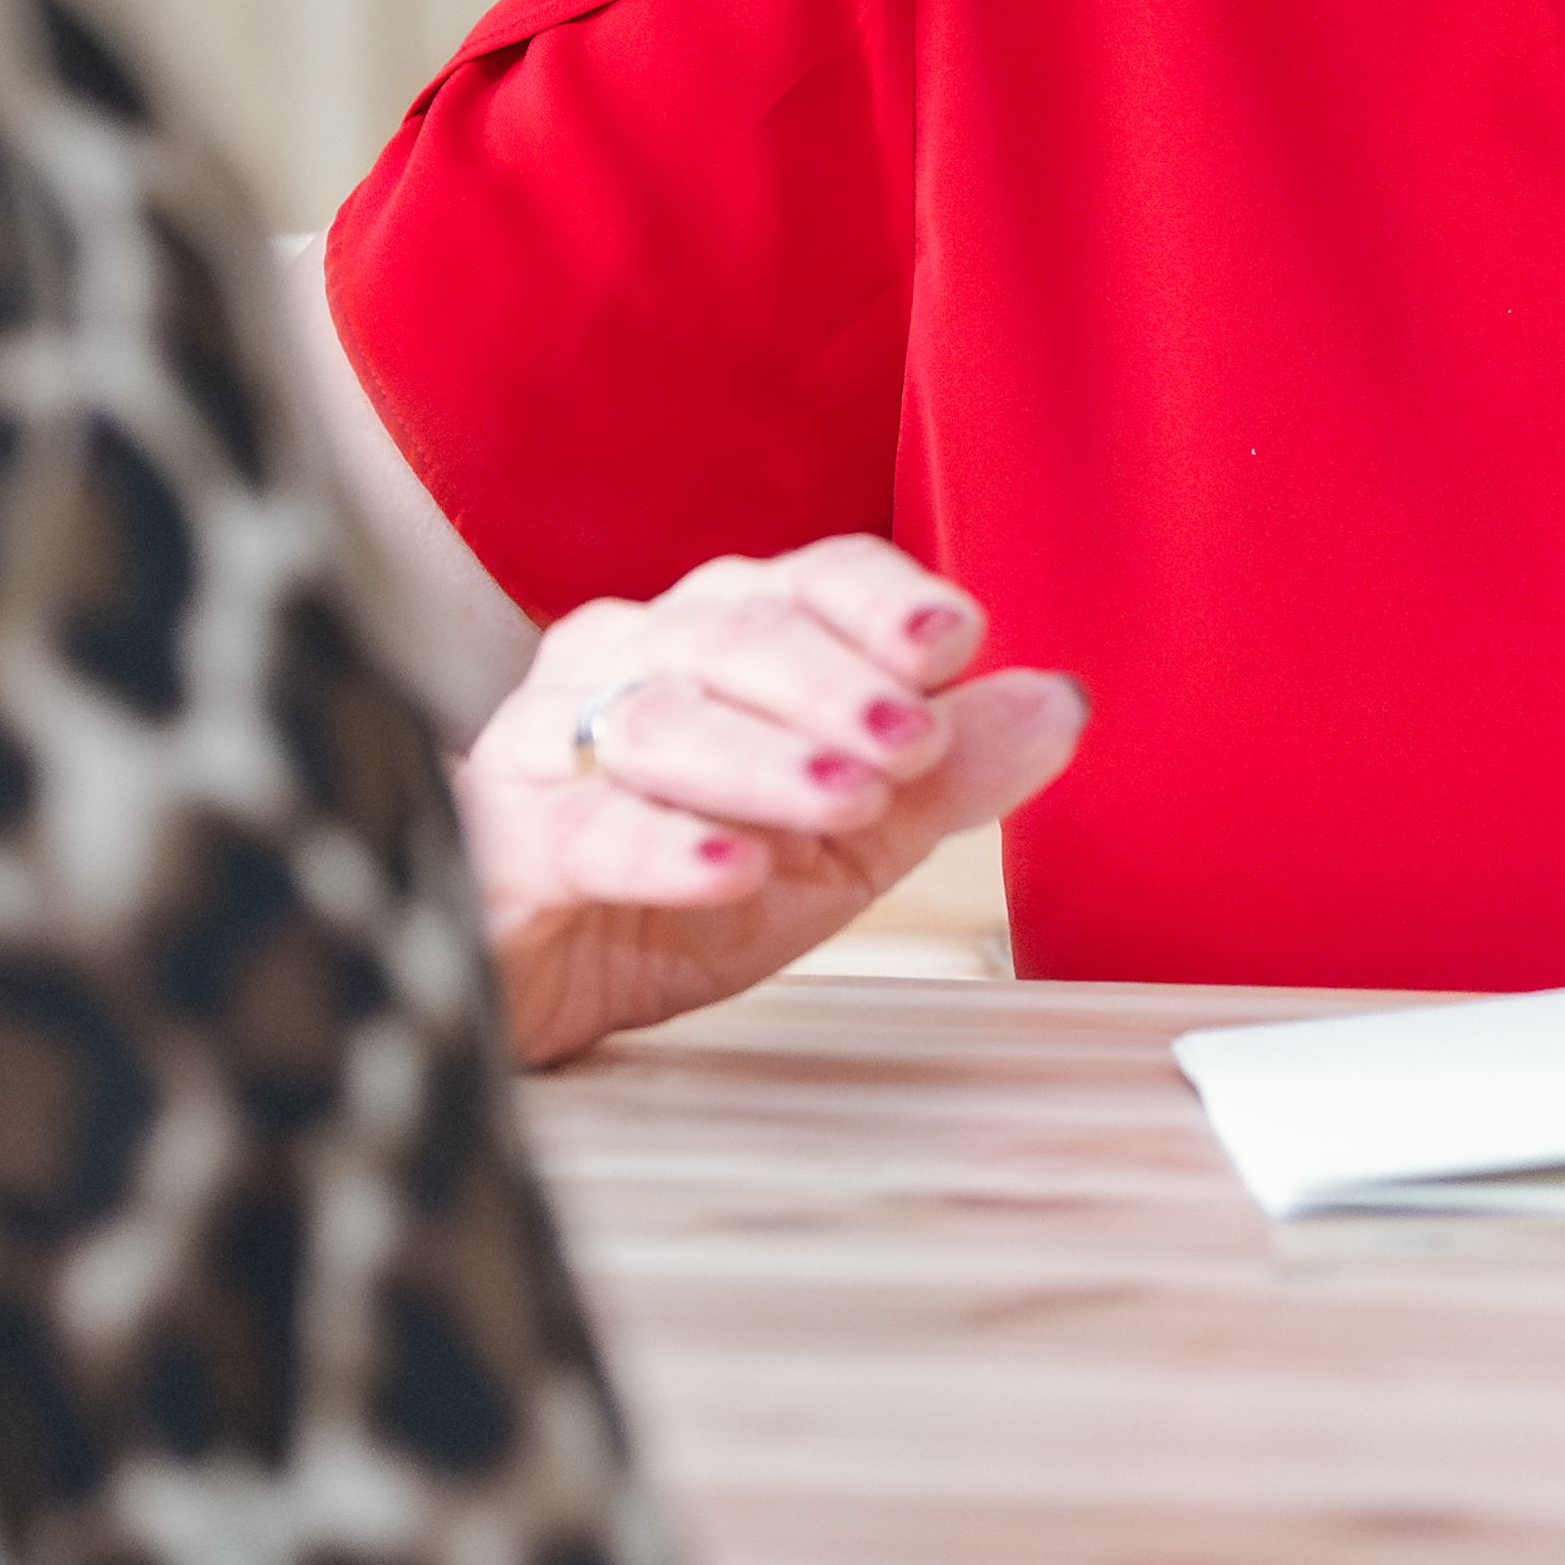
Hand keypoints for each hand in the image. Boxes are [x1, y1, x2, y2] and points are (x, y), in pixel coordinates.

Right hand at [456, 542, 1086, 1066]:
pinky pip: (583, 828)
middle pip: (735, 633)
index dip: (881, 603)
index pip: (809, 580)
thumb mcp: (840, 845)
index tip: (958, 637)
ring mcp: (550, 741)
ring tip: (848, 802)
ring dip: (765, 759)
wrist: (527, 983)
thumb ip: (943, 773)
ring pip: (660, 717)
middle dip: (835, 684)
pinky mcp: (502, 839)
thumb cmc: (680, 890)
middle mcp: (626, 657)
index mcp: (715, 635)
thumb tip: (1063, 700)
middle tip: (914, 742)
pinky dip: (664, 845)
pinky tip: (732, 872)